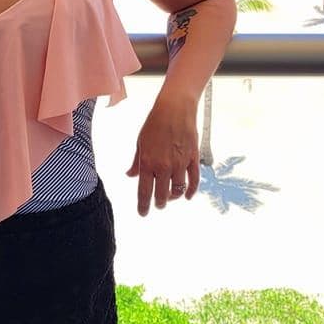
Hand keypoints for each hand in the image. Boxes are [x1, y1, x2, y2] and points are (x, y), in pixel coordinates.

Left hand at [126, 92, 198, 216]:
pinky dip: (191, 191)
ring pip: (178, 190)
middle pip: (162, 194)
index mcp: (147, 162)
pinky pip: (194, 180)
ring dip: (174, 198)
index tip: (143, 213)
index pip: (144, 191)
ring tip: (170, 199)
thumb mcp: (140, 143)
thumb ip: (136, 162)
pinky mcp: (193, 159)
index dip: (143, 205)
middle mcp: (163, 166)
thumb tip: (130, 176)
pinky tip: (187, 196)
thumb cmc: (154, 124)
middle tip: (158, 205)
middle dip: (159, 203)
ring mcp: (180, 163)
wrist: (174, 109)